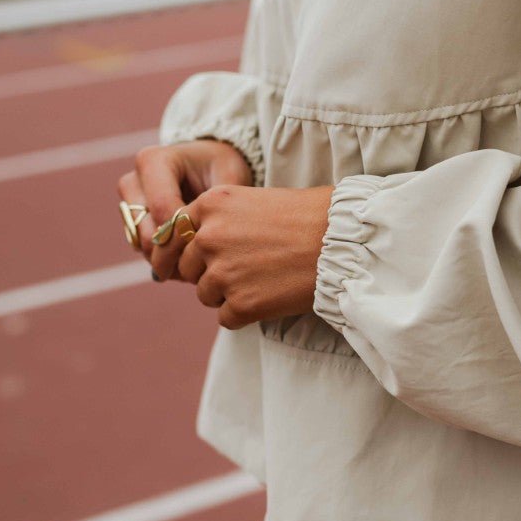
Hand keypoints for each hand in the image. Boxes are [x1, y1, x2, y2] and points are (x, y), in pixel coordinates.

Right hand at [118, 139, 253, 278]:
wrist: (207, 164)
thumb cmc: (219, 166)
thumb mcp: (228, 175)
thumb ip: (217, 203)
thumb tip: (208, 236)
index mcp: (152, 161)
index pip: (162, 209)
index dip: (186, 233)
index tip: (212, 246)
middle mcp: (132, 181)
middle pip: (147, 232)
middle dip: (177, 251)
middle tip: (207, 262)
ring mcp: (127, 203)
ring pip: (142, 245)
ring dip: (170, 259)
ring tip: (201, 261)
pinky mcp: (130, 221)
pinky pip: (143, 249)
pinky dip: (165, 258)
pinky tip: (190, 257)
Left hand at [174, 184, 334, 328]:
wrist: (344, 241)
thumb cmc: (307, 217)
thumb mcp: (252, 202)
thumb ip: (217, 221)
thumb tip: (188, 250)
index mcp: (210, 204)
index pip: (175, 234)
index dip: (190, 249)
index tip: (204, 258)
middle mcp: (209, 237)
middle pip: (188, 267)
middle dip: (211, 272)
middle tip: (249, 268)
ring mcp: (222, 273)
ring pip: (205, 295)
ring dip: (228, 294)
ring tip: (265, 280)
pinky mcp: (240, 305)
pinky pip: (226, 318)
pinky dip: (245, 314)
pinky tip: (272, 297)